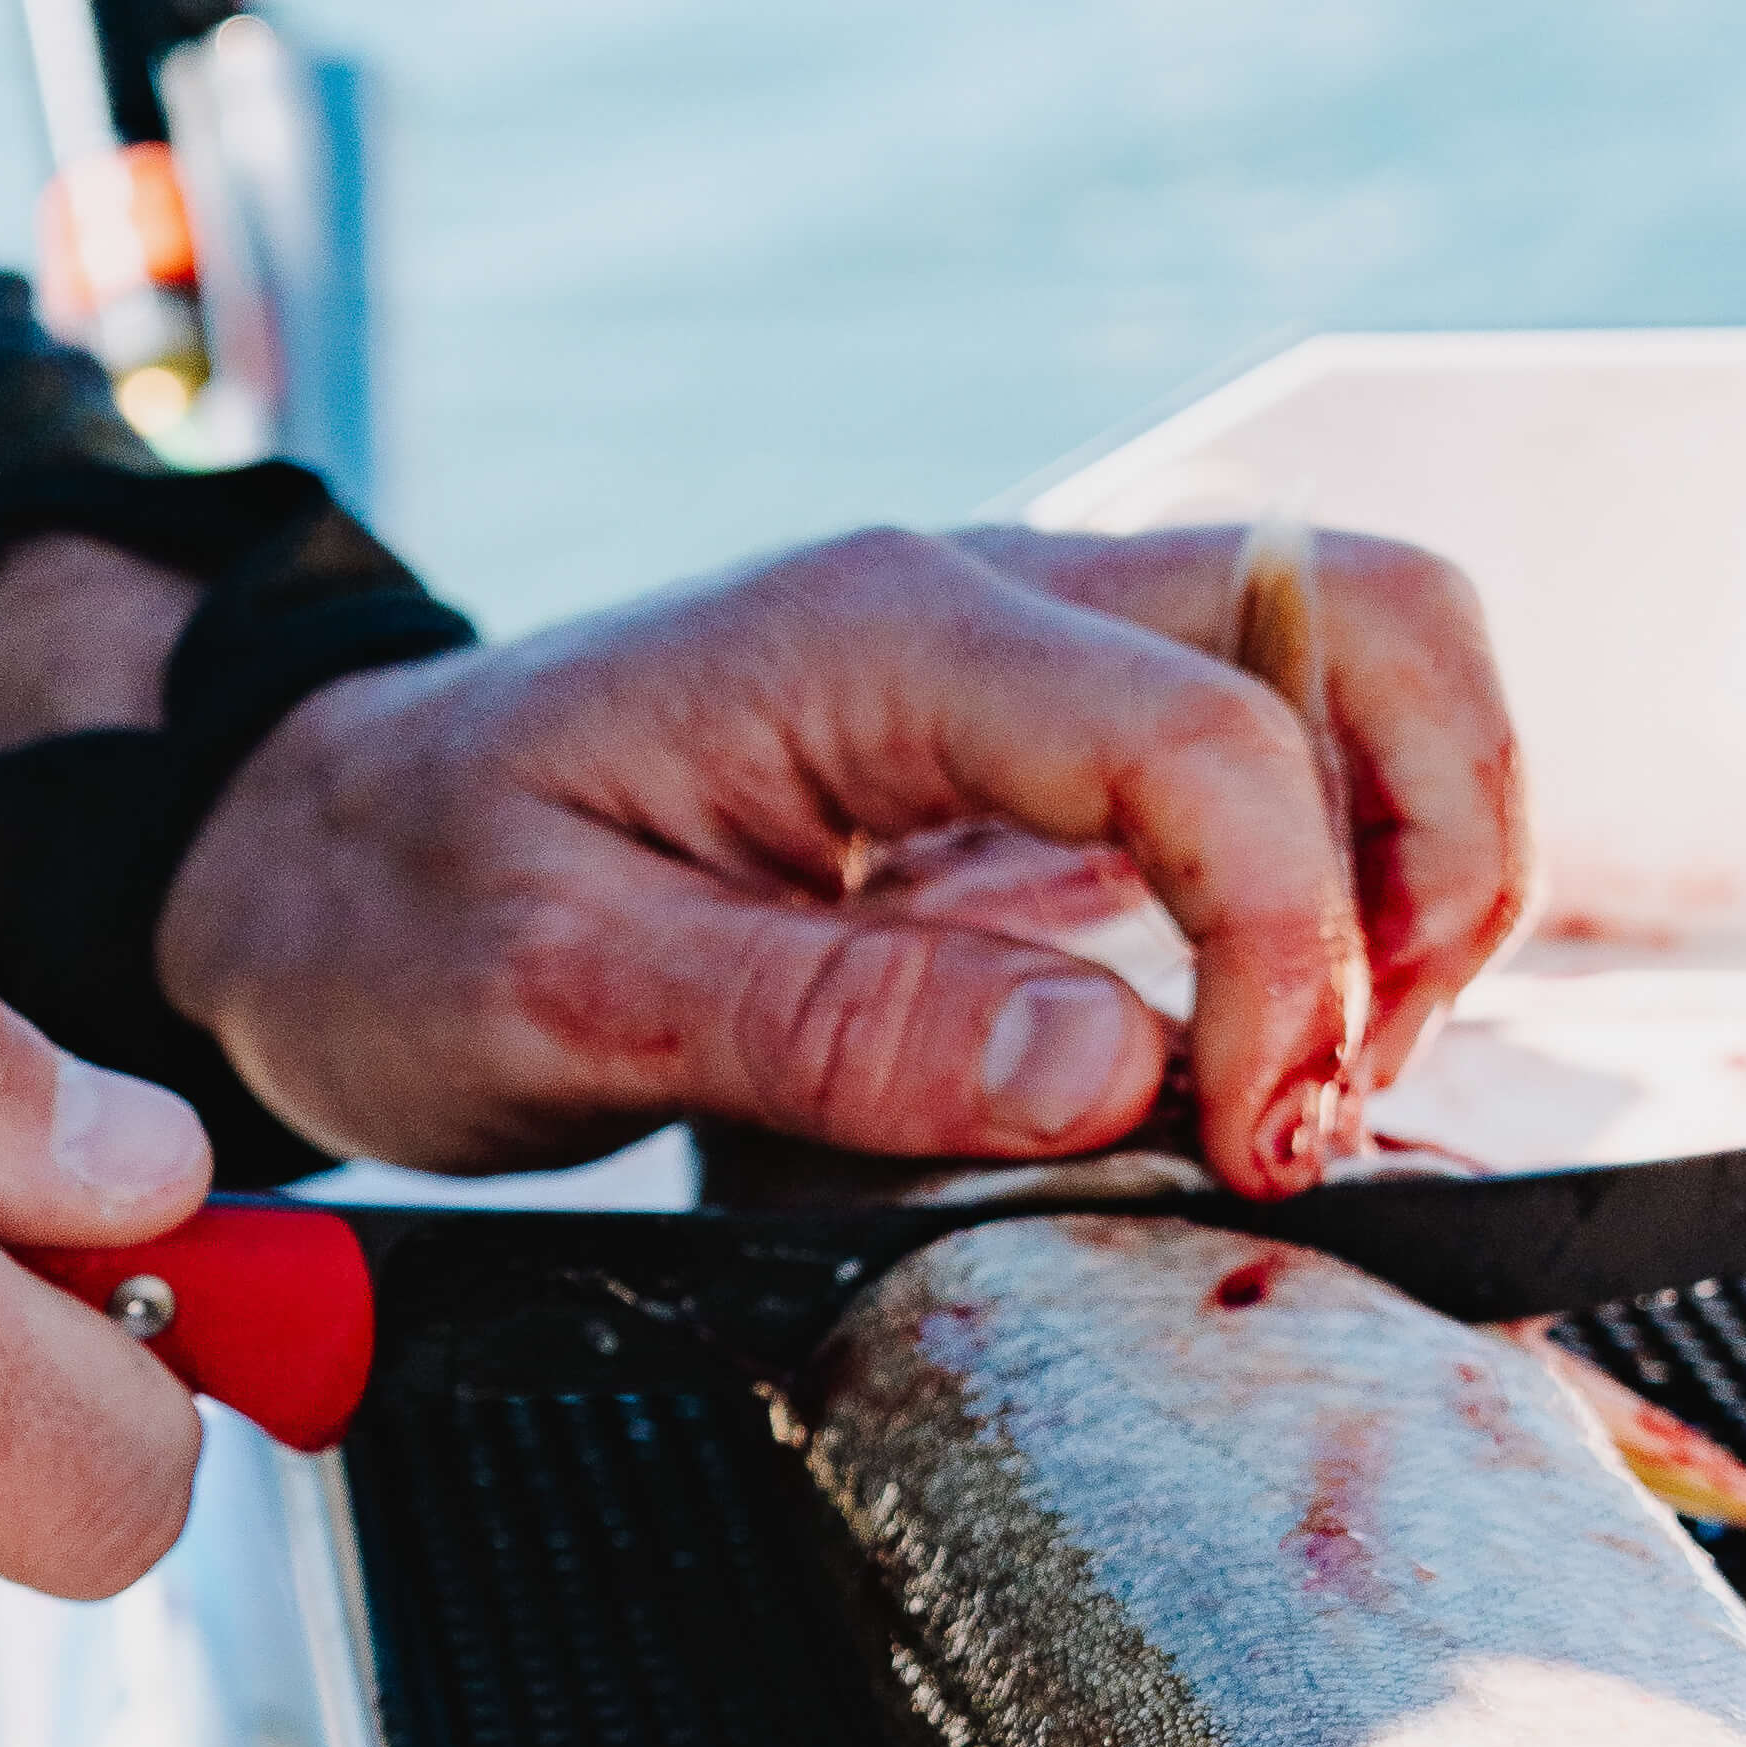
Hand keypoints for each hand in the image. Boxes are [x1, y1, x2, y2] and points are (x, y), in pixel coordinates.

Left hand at [160, 521, 1522, 1196]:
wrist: (311, 854)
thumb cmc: (401, 910)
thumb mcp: (566, 996)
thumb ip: (841, 1027)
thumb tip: (1120, 1065)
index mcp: (877, 635)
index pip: (1209, 726)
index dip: (1288, 944)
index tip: (1252, 1137)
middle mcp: (984, 609)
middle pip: (1364, 616)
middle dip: (1434, 857)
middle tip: (1335, 1089)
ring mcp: (1024, 679)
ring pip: (1357, 669)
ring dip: (1415, 869)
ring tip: (1318, 1076)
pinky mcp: (1033, 772)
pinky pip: (1271, 773)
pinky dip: (1336, 901)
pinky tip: (1265, 1049)